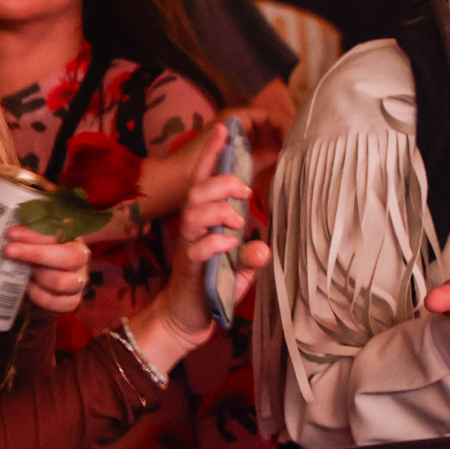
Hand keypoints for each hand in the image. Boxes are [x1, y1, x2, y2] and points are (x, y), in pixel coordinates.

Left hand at [6, 227, 91, 313]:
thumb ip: (26, 236)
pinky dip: (36, 295)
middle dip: (36, 255)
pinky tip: (26, 287)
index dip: (35, 236)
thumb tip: (12, 232)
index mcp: (74, 239)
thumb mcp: (32, 243)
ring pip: (62, 282)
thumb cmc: (34, 257)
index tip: (11, 234)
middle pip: (68, 259)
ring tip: (19, 271)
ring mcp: (79, 284)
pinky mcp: (71, 302)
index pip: (60, 235)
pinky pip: (54, 301)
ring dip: (37, 276)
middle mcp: (82, 261)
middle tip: (9, 251)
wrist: (36, 285)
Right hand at [153, 126, 270, 340]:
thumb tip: (263, 246)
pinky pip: (197, 249)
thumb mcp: (239, 269)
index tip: (224, 129)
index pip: (204, 180)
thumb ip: (251, 255)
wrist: (186, 319)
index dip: (212, 154)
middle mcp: (192, 230)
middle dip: (221, 181)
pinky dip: (216, 242)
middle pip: (196, 191)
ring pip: (193, 215)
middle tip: (246, 189)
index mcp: (204, 221)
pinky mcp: (189, 271)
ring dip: (219, 210)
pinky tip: (232, 244)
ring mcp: (188, 249)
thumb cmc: (213, 287)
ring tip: (239, 219)